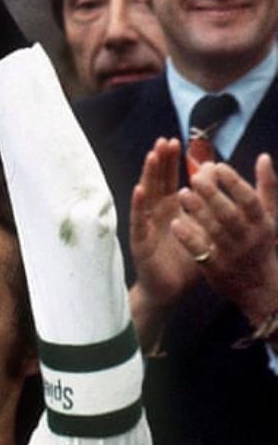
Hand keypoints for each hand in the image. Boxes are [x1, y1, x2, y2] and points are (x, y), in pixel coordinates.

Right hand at [129, 138, 199, 350]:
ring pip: (146, 195)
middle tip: (164, 140)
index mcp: (170, 208)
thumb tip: (215, 173)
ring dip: (147, 175)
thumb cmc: (185, 259)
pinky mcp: (140, 240)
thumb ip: (206, 203)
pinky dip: (138, 205)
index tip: (176, 141)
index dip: (171, 161)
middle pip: (156, 182)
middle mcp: (155, 213)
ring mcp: (145, 225)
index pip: (169, 179)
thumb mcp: (200, 227)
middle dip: (159, 161)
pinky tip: (139, 190)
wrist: (171, 290)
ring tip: (152, 156)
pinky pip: (138, 220)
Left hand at [171, 155, 277, 326]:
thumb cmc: (260, 244)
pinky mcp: (215, 268)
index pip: (250, 200)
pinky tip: (176, 223)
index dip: (234, 183)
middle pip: (229, 214)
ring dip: (197, 211)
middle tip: (194, 177)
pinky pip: (200, 251)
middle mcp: (249, 238)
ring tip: (182, 193)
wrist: (260, 288)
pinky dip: (188, 237)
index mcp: (262, 223)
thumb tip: (264, 157)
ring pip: (213, 231)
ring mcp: (232, 254)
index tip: (217, 166)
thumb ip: (266, 187)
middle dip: (213, 195)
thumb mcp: (269, 217)